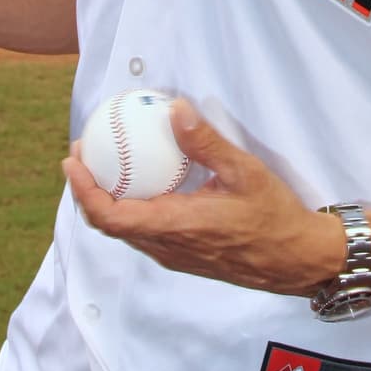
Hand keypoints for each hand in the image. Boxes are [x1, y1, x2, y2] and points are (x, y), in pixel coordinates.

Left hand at [63, 100, 344, 295]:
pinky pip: (144, 232)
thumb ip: (206, 142)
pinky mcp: (184, 256)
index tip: (73, 160)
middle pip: (109, 224)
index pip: (110, 216)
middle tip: (84, 152)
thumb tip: (175, 109)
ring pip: (126, 230)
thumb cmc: (275, 217)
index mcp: (176, 226)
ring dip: (106, 200)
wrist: (297, 260)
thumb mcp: (245, 172)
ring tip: (107, 163)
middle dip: (87, 189)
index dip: (83, 190)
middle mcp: (168, 246)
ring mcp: (175, 255)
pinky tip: (143, 181)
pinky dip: (130, 207)